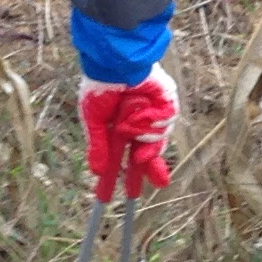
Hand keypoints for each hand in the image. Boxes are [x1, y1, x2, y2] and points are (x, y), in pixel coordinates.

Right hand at [80, 69, 177, 200]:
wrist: (115, 63)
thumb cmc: (100, 86)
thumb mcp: (93, 120)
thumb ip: (98, 146)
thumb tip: (95, 171)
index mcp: (118, 128)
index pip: (118, 159)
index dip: (112, 178)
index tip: (105, 197)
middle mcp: (138, 125)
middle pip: (146, 156)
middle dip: (145, 172)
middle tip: (134, 193)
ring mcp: (155, 115)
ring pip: (155, 141)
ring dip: (140, 132)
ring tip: (127, 119)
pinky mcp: (167, 105)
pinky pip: (164, 123)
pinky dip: (151, 117)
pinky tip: (140, 105)